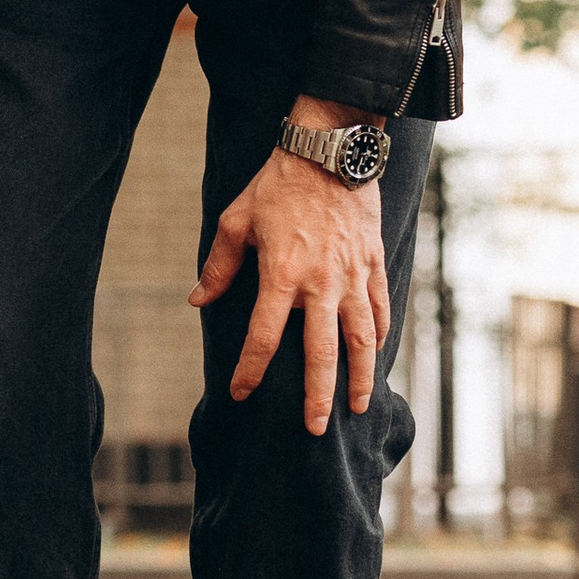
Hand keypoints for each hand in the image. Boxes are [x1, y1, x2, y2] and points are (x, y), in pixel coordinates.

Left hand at [191, 99, 390, 436]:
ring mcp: (354, 276)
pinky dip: (378, 337)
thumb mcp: (235, 221)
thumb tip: (198, 301)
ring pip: (360, 339)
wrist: (331, 151)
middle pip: (321, 353)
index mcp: (282, 276)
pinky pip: (381, 309)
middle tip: (315, 428)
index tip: (240, 393)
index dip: (250, 369)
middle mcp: (321, 284)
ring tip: (357, 407)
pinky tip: (374, 357)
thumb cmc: (277, 186)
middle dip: (317, 395)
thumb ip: (219, 267)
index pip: (262, 337)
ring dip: (359, 377)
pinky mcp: (375, 264)